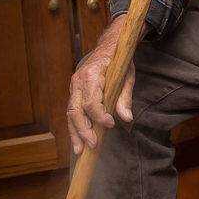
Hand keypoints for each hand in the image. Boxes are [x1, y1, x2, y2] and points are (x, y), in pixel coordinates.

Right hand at [66, 16, 146, 154]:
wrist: (109, 47)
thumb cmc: (119, 61)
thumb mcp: (128, 76)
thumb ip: (125, 97)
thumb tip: (127, 118)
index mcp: (92, 75)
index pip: (91, 102)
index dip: (99, 116)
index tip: (111, 124)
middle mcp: (78, 81)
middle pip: (76, 111)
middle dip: (83, 130)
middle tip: (93, 146)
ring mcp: (74, 87)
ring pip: (70, 114)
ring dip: (75, 133)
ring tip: (79, 151)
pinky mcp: (74, 92)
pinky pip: (71, 111)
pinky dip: (74, 127)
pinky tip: (78, 141)